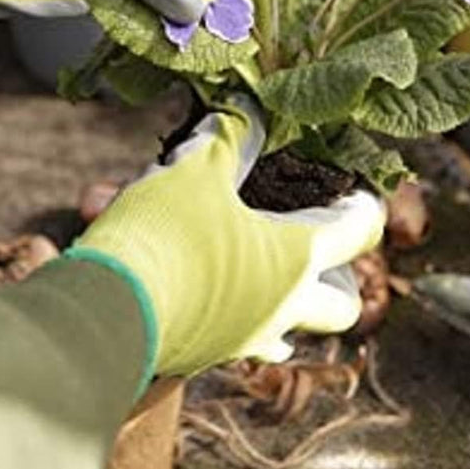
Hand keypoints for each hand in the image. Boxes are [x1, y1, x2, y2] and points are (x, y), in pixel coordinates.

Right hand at [70, 98, 384, 375]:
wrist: (105, 309)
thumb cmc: (165, 232)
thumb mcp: (196, 169)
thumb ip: (230, 138)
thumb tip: (248, 111)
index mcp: (296, 259)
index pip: (360, 231)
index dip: (364, 204)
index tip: (356, 189)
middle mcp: (282, 309)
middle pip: (341, 307)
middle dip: (338, 280)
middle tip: (314, 247)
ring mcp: (243, 340)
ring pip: (286, 333)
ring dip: (280, 303)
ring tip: (256, 268)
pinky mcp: (202, 357)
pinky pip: (233, 341)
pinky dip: (229, 315)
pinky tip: (203, 289)